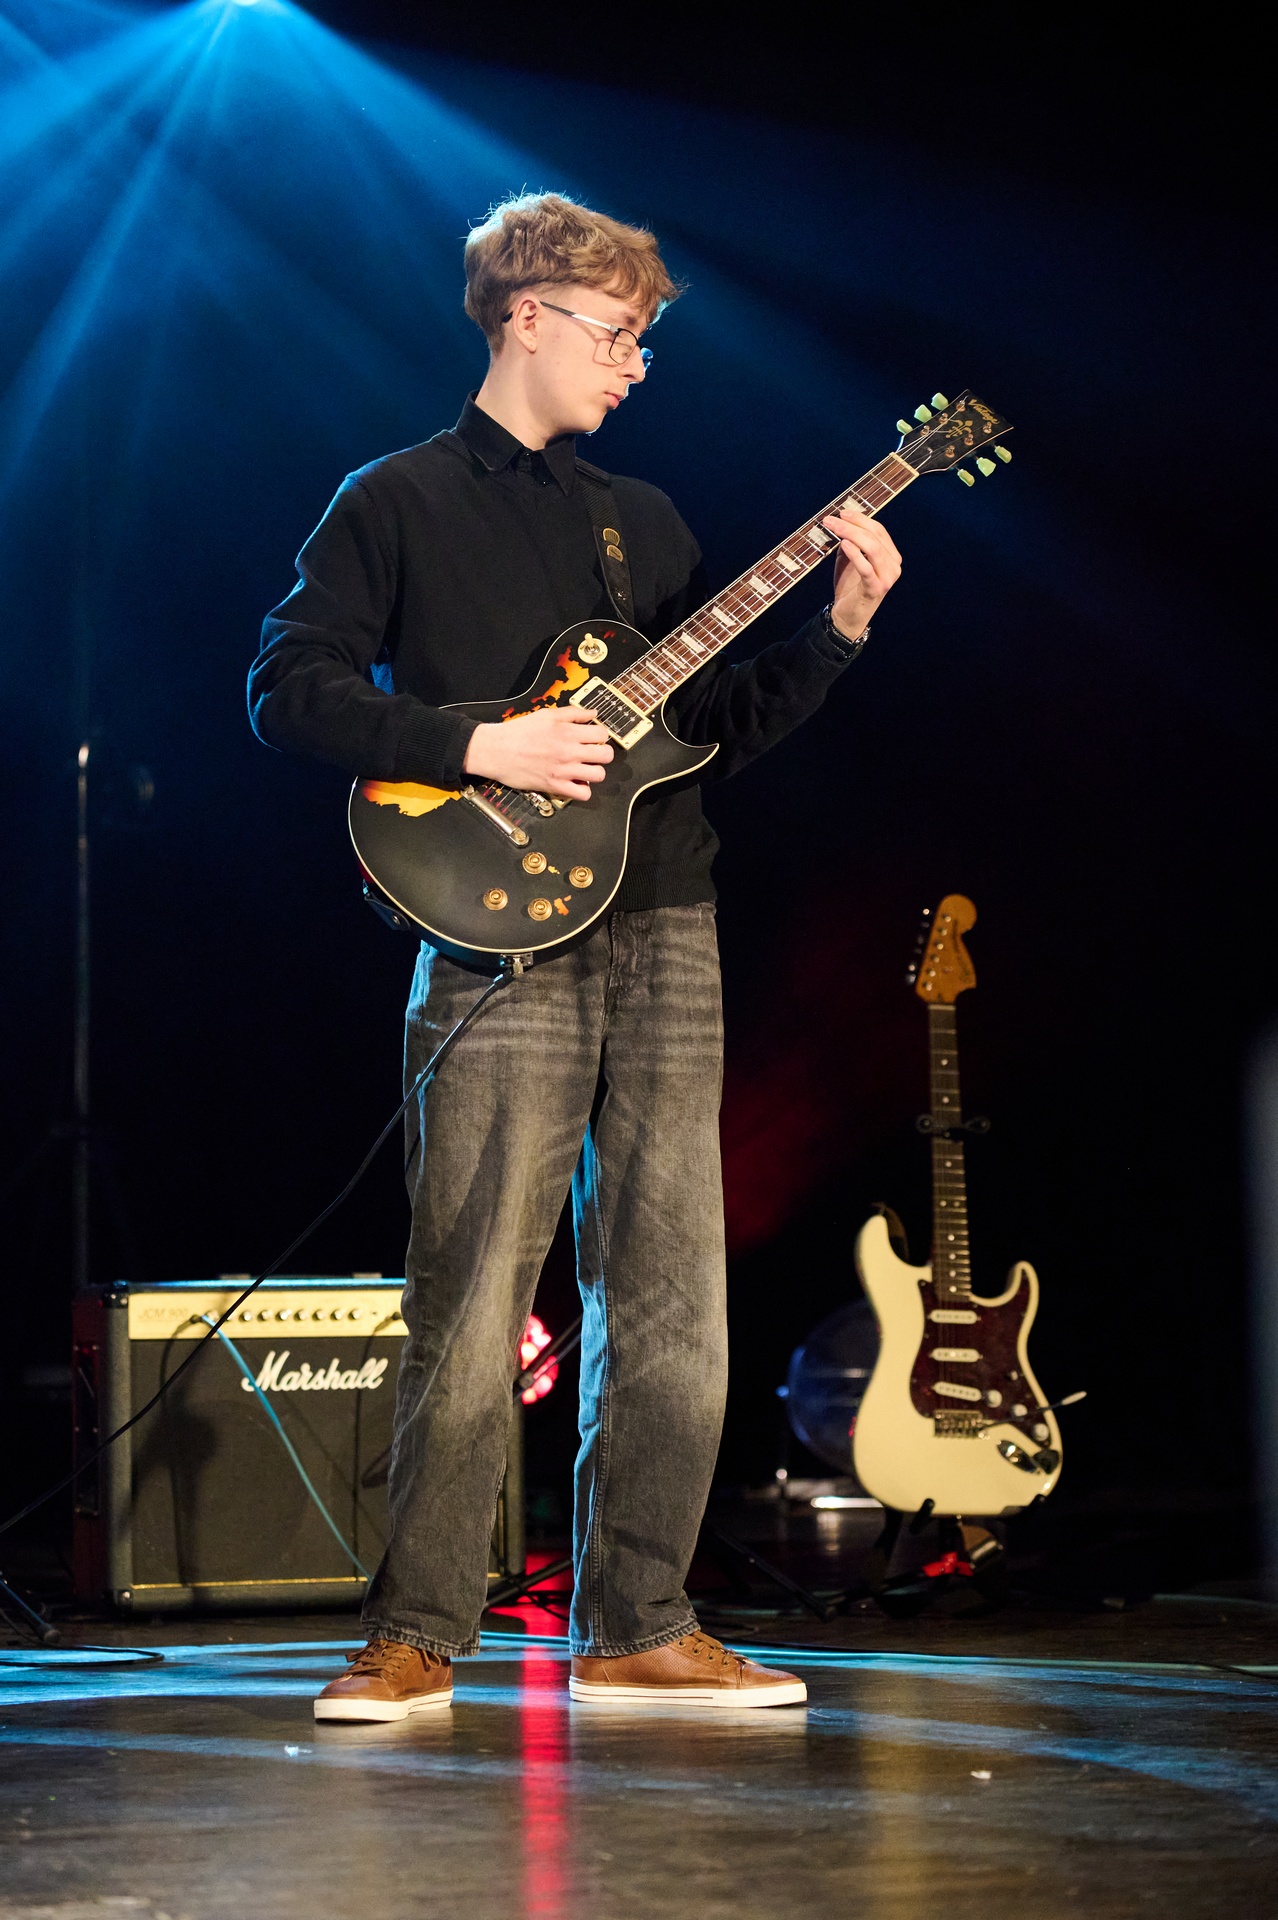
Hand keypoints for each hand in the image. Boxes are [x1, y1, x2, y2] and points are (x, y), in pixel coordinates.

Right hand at [463, 707, 613, 801]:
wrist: (496, 750)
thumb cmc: (518, 732)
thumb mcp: (546, 715)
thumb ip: (572, 713)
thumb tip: (592, 714)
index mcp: (567, 731)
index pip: (602, 734)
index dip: (600, 736)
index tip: (593, 739)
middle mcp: (569, 751)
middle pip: (606, 756)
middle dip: (603, 754)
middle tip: (593, 754)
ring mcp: (563, 770)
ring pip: (598, 775)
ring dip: (595, 772)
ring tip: (585, 769)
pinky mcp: (555, 786)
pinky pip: (582, 794)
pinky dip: (583, 790)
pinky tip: (576, 782)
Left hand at [822, 506, 901, 640]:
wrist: (847, 616)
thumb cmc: (849, 587)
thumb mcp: (849, 560)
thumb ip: (850, 542)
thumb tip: (840, 523)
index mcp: (890, 556)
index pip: (879, 531)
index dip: (861, 519)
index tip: (842, 513)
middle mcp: (893, 566)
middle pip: (875, 537)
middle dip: (852, 525)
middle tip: (831, 520)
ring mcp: (887, 578)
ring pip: (872, 548)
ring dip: (851, 535)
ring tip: (834, 528)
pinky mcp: (876, 588)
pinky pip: (866, 568)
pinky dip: (855, 554)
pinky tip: (844, 544)